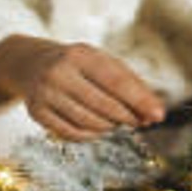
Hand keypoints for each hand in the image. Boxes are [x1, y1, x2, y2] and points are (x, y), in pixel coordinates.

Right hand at [0, 36, 164, 140]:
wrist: (32, 64)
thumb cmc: (79, 65)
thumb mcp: (103, 63)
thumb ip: (131, 85)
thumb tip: (154, 114)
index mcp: (80, 54)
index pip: (116, 81)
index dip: (140, 101)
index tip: (158, 115)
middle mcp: (59, 72)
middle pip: (102, 105)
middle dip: (127, 117)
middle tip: (140, 122)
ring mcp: (44, 93)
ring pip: (87, 122)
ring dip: (110, 127)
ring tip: (117, 122)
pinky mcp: (36, 112)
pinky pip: (71, 133)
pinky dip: (90, 135)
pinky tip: (98, 129)